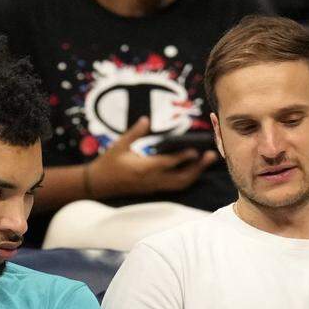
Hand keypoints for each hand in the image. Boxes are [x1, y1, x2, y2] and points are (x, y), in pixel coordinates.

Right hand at [88, 117, 218, 197]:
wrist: (98, 184)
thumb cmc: (108, 163)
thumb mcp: (119, 145)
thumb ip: (135, 133)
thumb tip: (146, 119)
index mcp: (143, 168)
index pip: (168, 163)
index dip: (183, 157)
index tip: (196, 150)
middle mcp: (152, 180)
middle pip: (181, 178)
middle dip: (197, 168)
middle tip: (210, 156)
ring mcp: (153, 186)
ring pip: (180, 184)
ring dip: (195, 174)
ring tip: (206, 161)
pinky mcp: (153, 189)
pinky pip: (174, 185)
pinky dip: (187, 178)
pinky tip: (194, 169)